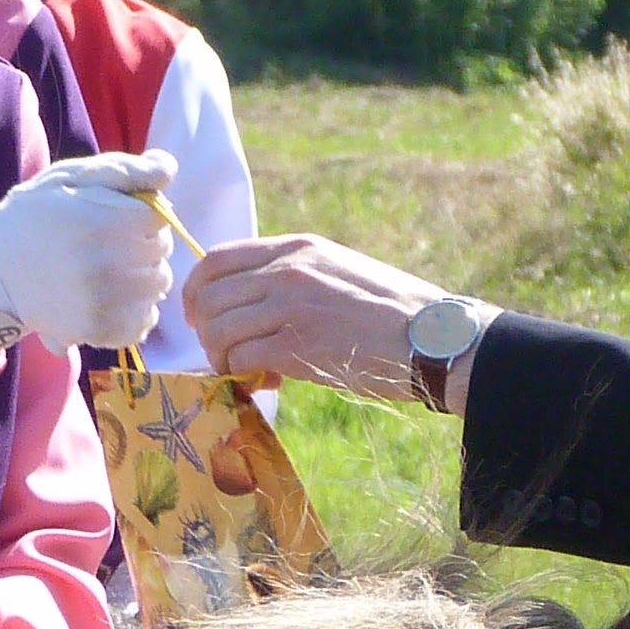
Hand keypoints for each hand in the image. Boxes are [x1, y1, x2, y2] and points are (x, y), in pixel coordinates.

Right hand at [0, 151, 175, 355]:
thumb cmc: (31, 217)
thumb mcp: (69, 178)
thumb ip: (124, 170)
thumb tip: (167, 169)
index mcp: (106, 220)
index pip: (160, 218)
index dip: (141, 214)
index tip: (118, 217)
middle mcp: (110, 264)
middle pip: (162, 252)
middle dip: (143, 244)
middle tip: (108, 244)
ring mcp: (105, 301)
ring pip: (158, 286)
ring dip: (142, 276)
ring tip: (108, 270)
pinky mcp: (99, 330)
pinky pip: (144, 321)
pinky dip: (135, 311)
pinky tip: (109, 298)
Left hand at [183, 232, 454, 401]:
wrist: (433, 340)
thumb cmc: (393, 313)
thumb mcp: (339, 272)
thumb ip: (295, 278)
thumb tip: (252, 306)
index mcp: (298, 247)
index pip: (217, 258)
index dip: (196, 290)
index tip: (199, 314)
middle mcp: (288, 270)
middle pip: (209, 296)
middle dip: (205, 330)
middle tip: (221, 353)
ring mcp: (290, 306)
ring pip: (217, 330)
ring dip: (221, 357)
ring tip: (245, 371)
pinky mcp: (296, 346)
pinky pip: (239, 359)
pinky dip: (241, 375)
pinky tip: (267, 382)